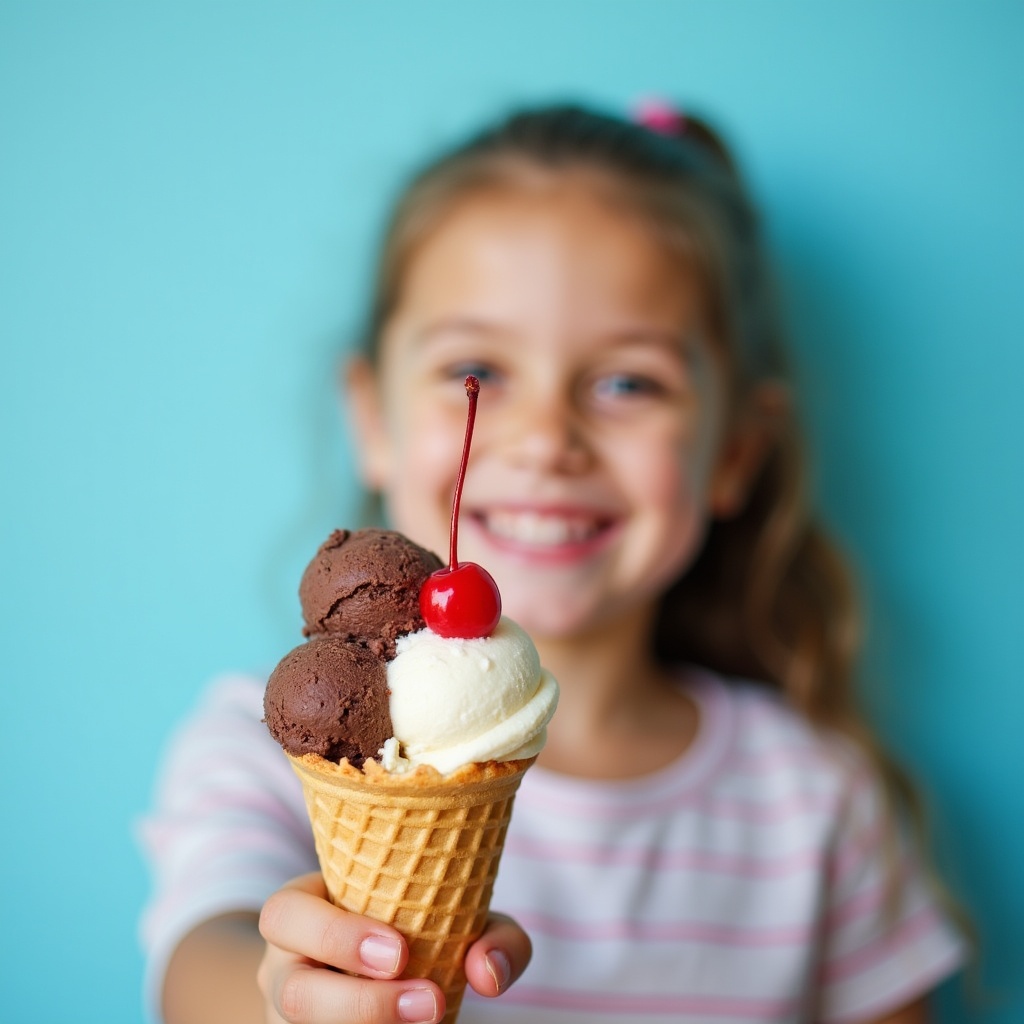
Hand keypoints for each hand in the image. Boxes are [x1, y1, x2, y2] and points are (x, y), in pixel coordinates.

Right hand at [257, 872, 530, 1023]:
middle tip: (430, 1002)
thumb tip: (488, 973)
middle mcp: (284, 965)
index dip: (336, 935)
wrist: (381, 971)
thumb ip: (491, 933)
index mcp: (302, 910)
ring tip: (430, 1023)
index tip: (401, 952)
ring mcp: (287, 1013)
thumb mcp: (455, 915)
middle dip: (361, 1003)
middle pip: (293, 991)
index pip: (287, 914)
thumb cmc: (418, 928)